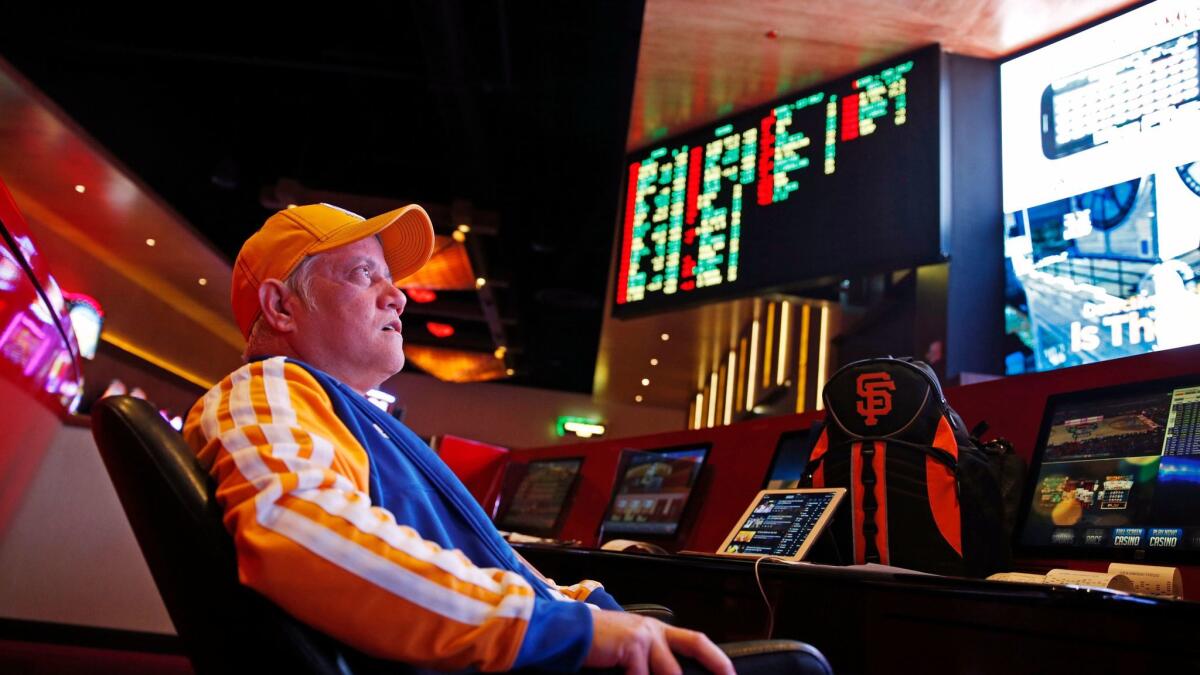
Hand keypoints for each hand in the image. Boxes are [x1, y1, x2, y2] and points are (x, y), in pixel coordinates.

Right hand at [585, 610, 734, 674]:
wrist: (570, 633)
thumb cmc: (599, 645)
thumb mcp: (630, 648)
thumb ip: (650, 658)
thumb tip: (672, 674)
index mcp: (657, 630)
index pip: (695, 641)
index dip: (716, 658)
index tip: (731, 674)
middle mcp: (654, 629)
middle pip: (695, 644)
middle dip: (716, 663)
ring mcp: (645, 636)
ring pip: (671, 672)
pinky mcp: (632, 646)